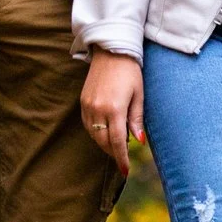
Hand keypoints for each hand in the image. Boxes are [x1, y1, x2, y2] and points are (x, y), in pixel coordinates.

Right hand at [80, 49, 142, 175]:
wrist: (111, 51)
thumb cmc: (130, 72)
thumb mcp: (139, 95)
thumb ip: (136, 119)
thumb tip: (139, 142)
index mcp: (115, 108)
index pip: (118, 141)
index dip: (121, 158)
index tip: (126, 170)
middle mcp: (98, 109)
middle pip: (103, 141)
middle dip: (113, 152)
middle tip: (124, 156)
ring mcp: (88, 105)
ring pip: (93, 134)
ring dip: (104, 143)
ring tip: (116, 145)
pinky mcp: (83, 101)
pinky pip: (87, 124)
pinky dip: (96, 132)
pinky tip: (105, 132)